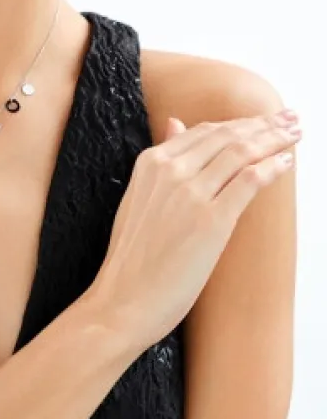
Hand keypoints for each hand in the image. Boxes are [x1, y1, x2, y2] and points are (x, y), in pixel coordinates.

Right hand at [86, 109, 300, 352]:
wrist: (124, 299)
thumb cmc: (132, 258)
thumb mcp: (139, 197)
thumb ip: (160, 161)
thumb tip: (175, 123)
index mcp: (150, 163)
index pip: (204, 131)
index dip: (239, 123)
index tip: (262, 120)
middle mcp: (169, 170)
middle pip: (227, 136)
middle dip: (264, 125)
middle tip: (291, 119)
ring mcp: (190, 193)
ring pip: (242, 152)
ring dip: (274, 139)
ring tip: (295, 134)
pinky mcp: (211, 220)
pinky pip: (249, 181)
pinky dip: (271, 167)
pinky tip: (286, 163)